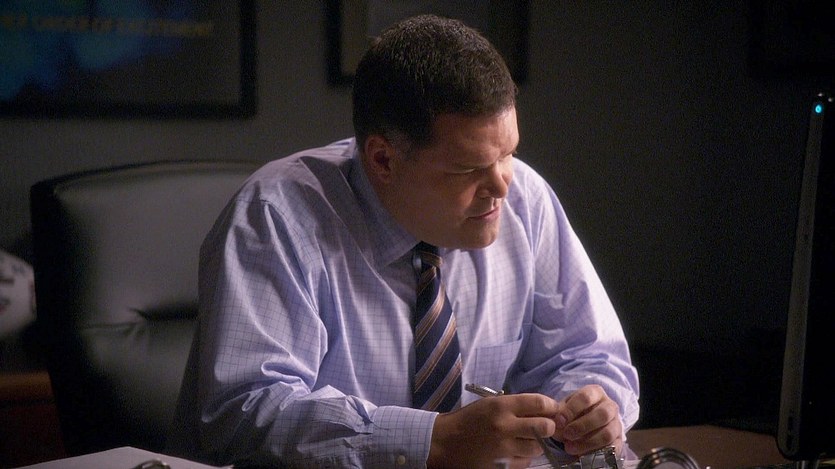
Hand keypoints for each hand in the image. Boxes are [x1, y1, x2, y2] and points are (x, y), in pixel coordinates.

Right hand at [428, 393, 558, 468]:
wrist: (444, 442)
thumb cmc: (469, 420)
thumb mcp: (490, 404)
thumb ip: (515, 406)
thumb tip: (544, 409)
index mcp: (501, 406)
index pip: (539, 403)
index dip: (552, 407)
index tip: (552, 410)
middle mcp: (505, 426)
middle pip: (545, 427)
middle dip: (548, 427)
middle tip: (544, 427)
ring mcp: (504, 449)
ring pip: (537, 448)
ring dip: (536, 444)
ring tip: (526, 441)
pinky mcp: (502, 466)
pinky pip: (525, 462)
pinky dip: (523, 457)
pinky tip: (513, 452)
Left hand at [551, 384, 622, 455]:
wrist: (588, 422)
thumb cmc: (575, 412)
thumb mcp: (566, 408)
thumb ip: (560, 415)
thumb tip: (556, 425)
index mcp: (596, 393)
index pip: (586, 397)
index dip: (571, 410)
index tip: (559, 421)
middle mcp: (610, 406)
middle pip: (602, 414)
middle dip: (582, 426)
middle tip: (567, 435)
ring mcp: (617, 423)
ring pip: (607, 433)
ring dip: (587, 442)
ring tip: (570, 447)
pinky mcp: (619, 440)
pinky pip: (612, 448)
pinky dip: (595, 452)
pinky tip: (581, 454)